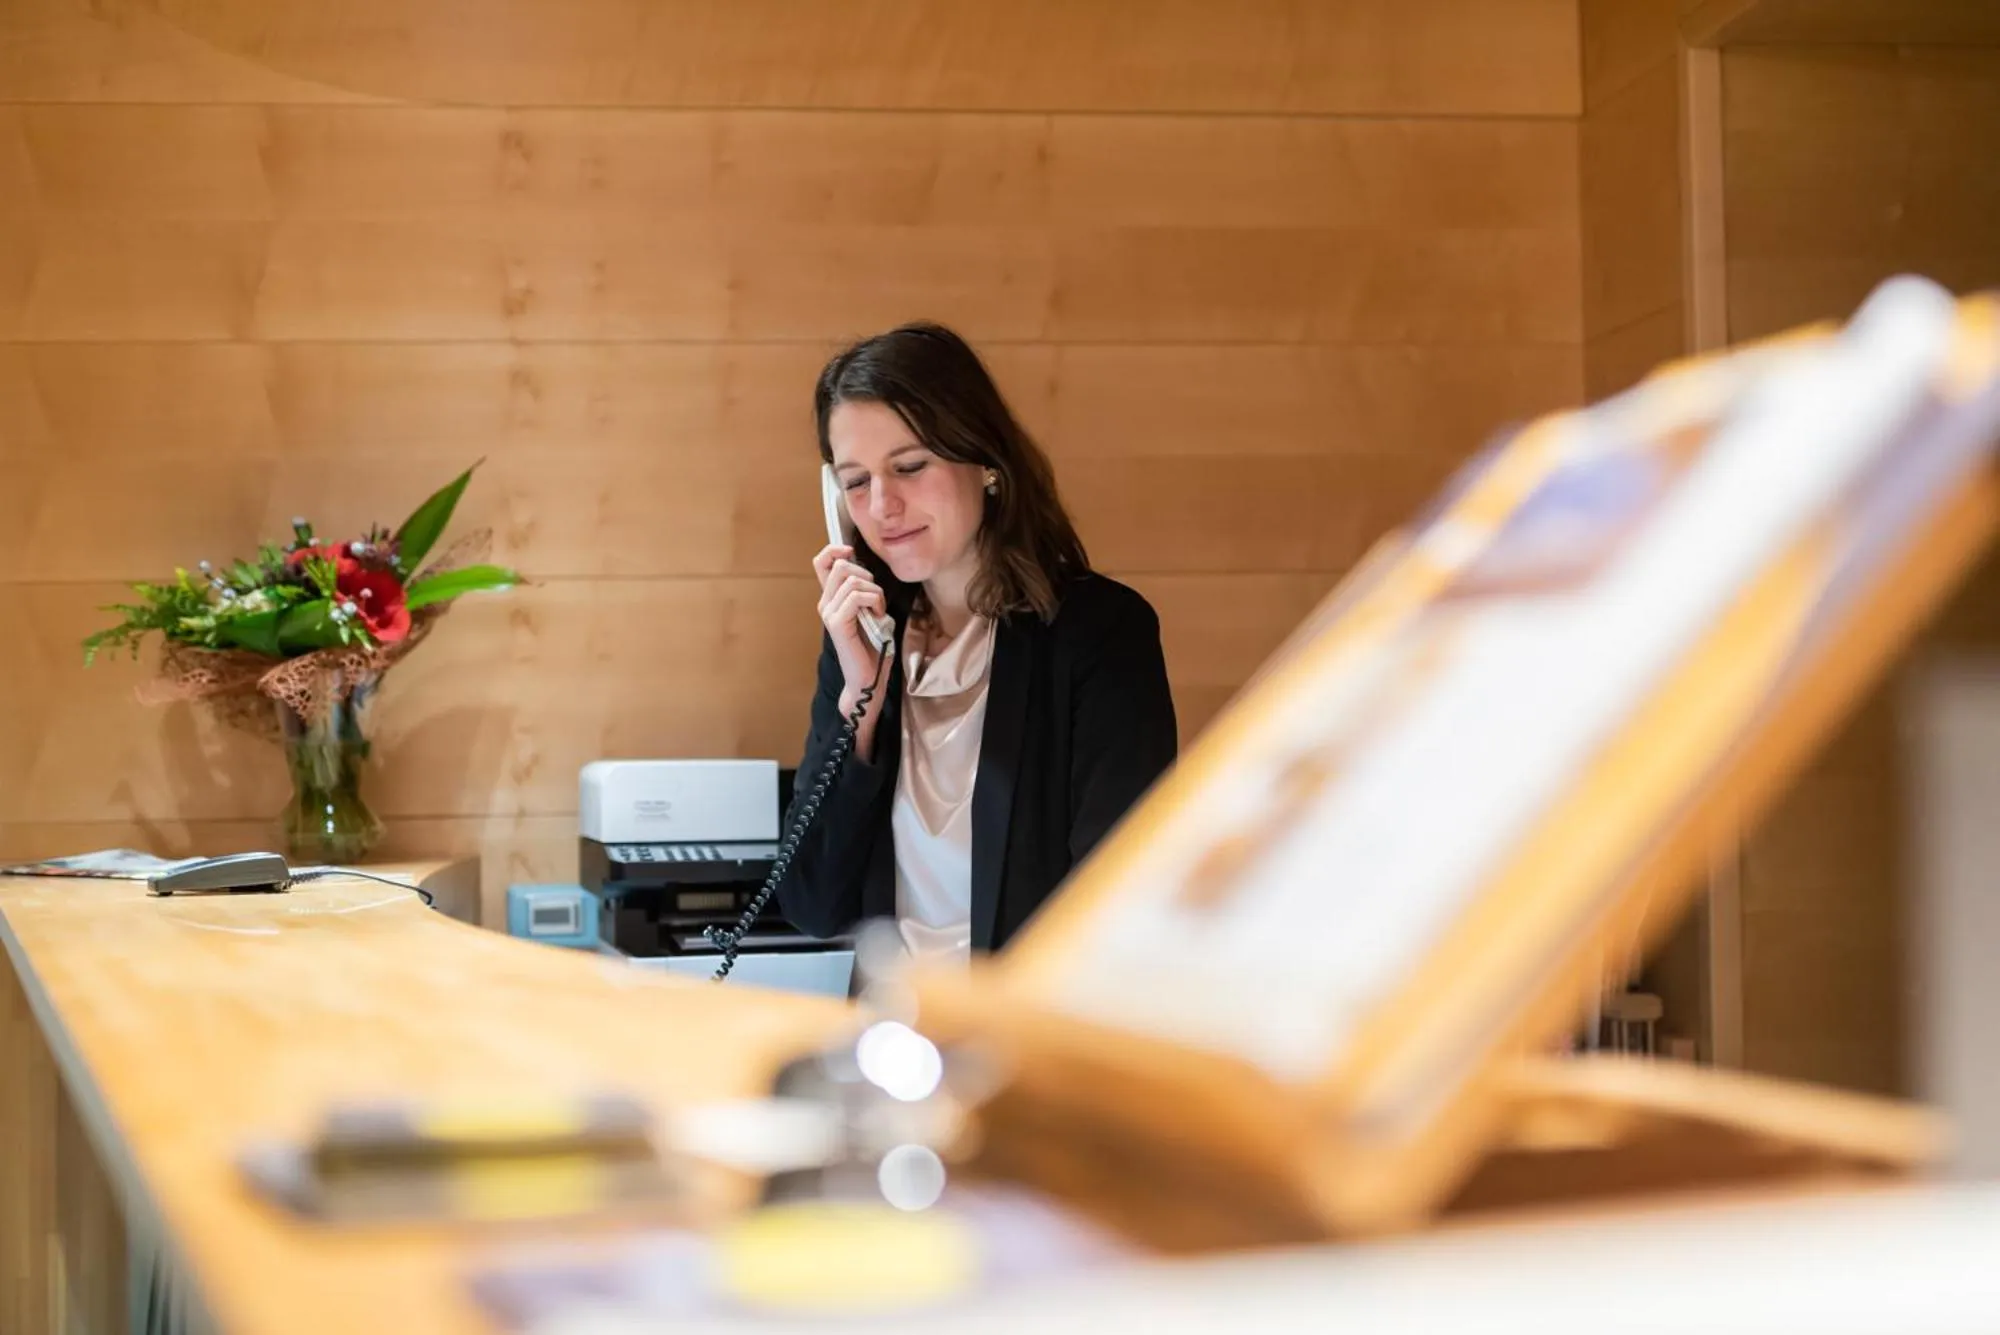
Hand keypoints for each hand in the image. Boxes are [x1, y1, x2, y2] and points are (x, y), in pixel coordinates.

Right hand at [813, 543, 888, 695]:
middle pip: (841, 566)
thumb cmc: (873, 646)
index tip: (851, 552)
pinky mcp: (837, 623)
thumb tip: (867, 570)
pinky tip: (878, 616)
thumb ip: (863, 591)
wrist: (869, 678)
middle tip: (876, 597)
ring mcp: (829, 613)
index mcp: (831, 598)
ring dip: (875, 592)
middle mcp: (825, 603)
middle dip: (866, 575)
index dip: (835, 550)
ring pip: (853, 580)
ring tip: (878, 610)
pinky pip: (858, 597)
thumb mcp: (870, 611)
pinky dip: (875, 602)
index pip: (821, 562)